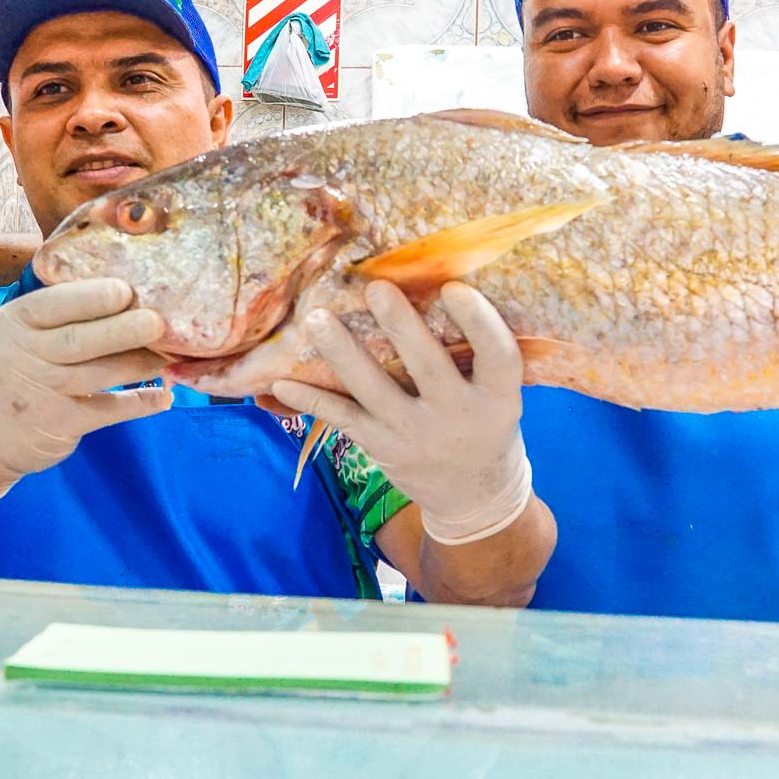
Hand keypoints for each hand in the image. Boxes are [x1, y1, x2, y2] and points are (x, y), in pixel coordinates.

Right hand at [0, 279, 170, 499]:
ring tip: (171, 353)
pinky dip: (139, 403)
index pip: (51, 304)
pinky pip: (108, 410)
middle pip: (78, 340)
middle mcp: (22, 354)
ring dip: (139, 363)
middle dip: (122, 329)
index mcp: (15, 321)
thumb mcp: (27, 333)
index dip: (91, 298)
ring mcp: (40, 392)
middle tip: (158, 322)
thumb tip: (130, 286)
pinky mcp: (59, 424)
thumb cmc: (25, 367)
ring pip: (97, 374)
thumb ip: (63, 311)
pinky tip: (164, 395)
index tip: (126, 289)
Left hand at [272, 281, 531, 544]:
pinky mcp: (381, 446)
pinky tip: (280, 383)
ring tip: (317, 319)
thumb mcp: (496, 395)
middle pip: (429, 367)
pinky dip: (310, 399)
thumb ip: (474, 356)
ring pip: (373, 390)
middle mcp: (458, 417)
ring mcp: (415, 435)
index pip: (497, 356)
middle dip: (401, 326)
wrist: (472, 496)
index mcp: (498, 398)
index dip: (479, 321)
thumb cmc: (484, 424)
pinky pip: (341, 418)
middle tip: (376, 288)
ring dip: (342, 353)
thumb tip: (431, 283)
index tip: (454, 287)